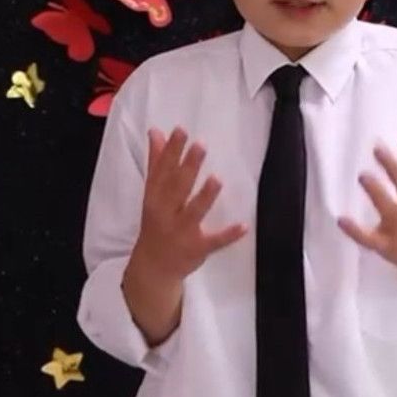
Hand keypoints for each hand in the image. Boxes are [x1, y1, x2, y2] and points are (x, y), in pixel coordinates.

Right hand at [131, 127, 246, 282]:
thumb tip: (155, 131)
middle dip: (188, 167)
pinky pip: (214, 241)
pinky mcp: (197, 248)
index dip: (171, 150)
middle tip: (201, 145)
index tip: (181, 130)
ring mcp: (182, 232)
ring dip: (205, 196)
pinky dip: (228, 235)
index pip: (163, 170)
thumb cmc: (156, 222)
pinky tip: (243, 226)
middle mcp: (166, 213)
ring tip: (217, 179)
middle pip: (177, 187)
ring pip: (194, 212)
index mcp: (155, 197)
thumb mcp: (152, 194)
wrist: (153, 266)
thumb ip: (156, 163)